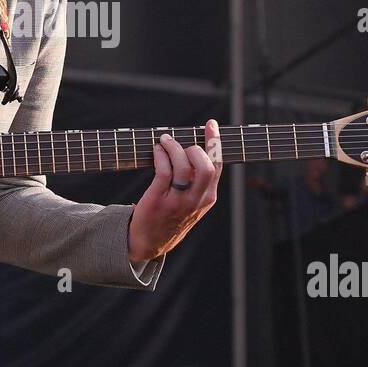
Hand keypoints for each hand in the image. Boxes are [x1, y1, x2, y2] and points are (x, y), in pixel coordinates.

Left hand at [128, 119, 222, 262]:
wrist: (150, 241)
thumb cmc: (171, 216)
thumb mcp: (193, 202)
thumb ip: (198, 180)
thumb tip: (195, 147)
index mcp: (208, 198)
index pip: (217, 166)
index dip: (215, 143)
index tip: (211, 125)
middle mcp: (195, 200)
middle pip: (204, 167)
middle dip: (194, 148)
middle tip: (182, 144)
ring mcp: (177, 202)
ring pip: (182, 167)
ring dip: (173, 147)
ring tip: (165, 141)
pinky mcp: (158, 200)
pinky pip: (163, 171)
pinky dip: (161, 156)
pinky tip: (157, 151)